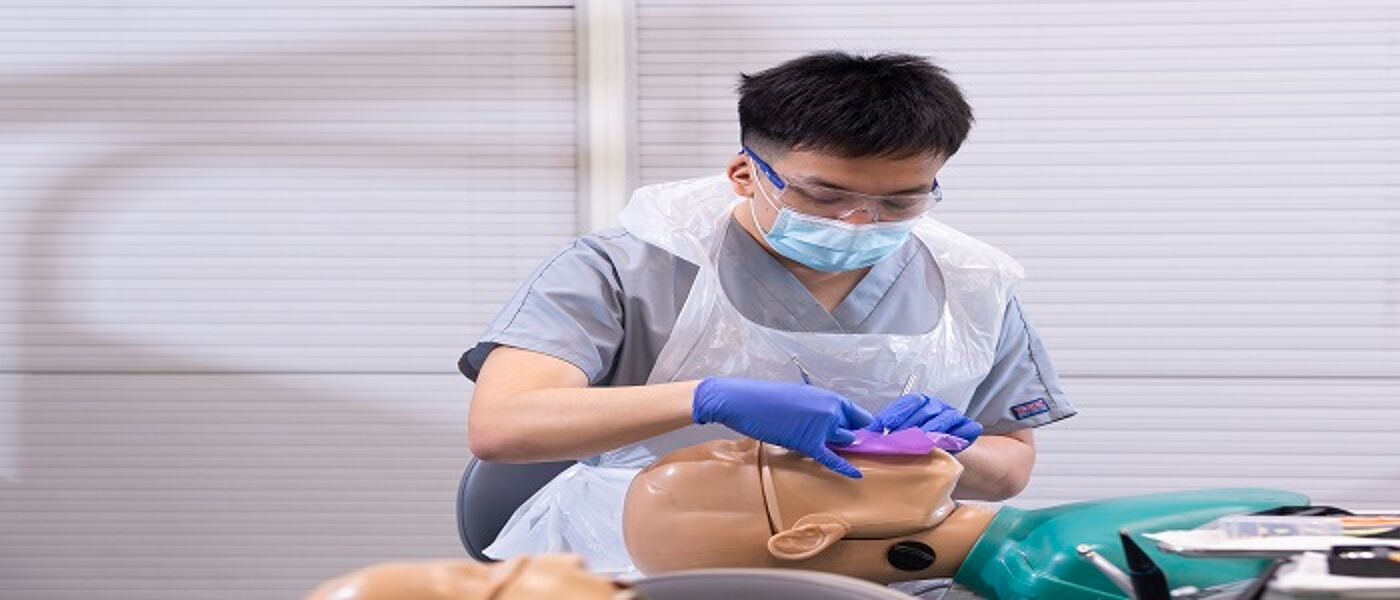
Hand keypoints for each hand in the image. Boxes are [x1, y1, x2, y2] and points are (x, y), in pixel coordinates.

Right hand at [692, 377, 874, 477]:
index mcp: (828, 395)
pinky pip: (832, 458)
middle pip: (852, 429)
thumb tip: (827, 422)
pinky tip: (857, 475)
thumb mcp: (799, 396)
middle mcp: (831, 409)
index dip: (861, 426)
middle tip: (836, 443)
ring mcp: (822, 426)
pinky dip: (845, 468)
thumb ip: (817, 408)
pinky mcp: (808, 442)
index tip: (865, 435)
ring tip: (821, 447)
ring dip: (838, 446)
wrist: (744, 401)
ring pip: (844, 442)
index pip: (857, 413)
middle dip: (847, 437)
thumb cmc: (767, 398)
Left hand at [868, 393, 982, 447]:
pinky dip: (956, 435)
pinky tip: (944, 444)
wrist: (947, 455)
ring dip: (930, 429)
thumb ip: (886, 432)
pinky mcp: (968, 428)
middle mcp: (936, 406)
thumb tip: (865, 435)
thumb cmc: (921, 444)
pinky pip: (964, 429)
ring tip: (918, 442)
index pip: (907, 403)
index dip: (894, 413)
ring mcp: (953, 415)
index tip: (881, 427)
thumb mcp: (901, 435)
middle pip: (924, 409)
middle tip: (897, 438)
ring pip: (942, 418)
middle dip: (909, 424)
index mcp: (919, 403)